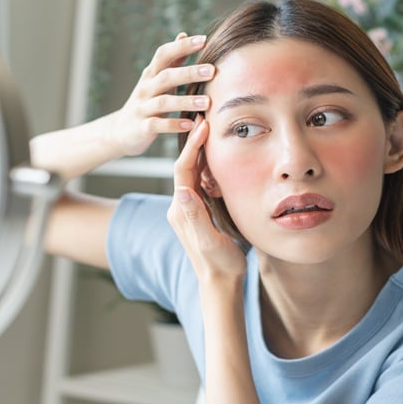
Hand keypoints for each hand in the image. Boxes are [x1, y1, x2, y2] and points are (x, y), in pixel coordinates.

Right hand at [110, 33, 214, 156]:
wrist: (120, 132)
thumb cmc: (146, 102)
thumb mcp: (156, 79)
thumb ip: (171, 60)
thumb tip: (183, 34)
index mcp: (151, 74)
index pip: (164, 54)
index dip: (182, 46)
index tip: (203, 39)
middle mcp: (146, 88)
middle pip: (166, 76)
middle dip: (189, 72)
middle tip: (212, 71)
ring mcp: (142, 108)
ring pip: (163, 102)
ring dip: (185, 101)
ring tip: (206, 102)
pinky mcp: (142, 128)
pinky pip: (157, 125)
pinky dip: (173, 125)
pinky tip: (190, 125)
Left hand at [167, 116, 246, 281]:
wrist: (220, 284)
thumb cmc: (219, 265)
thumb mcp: (209, 241)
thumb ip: (195, 216)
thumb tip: (182, 190)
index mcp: (181, 211)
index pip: (183, 170)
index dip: (193, 146)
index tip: (203, 125)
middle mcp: (181, 208)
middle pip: (186, 168)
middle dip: (195, 143)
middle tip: (205, 118)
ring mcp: (189, 210)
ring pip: (193, 174)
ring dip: (202, 153)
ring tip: (211, 132)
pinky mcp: (199, 214)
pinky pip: (201, 185)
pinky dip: (209, 168)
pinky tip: (218, 159)